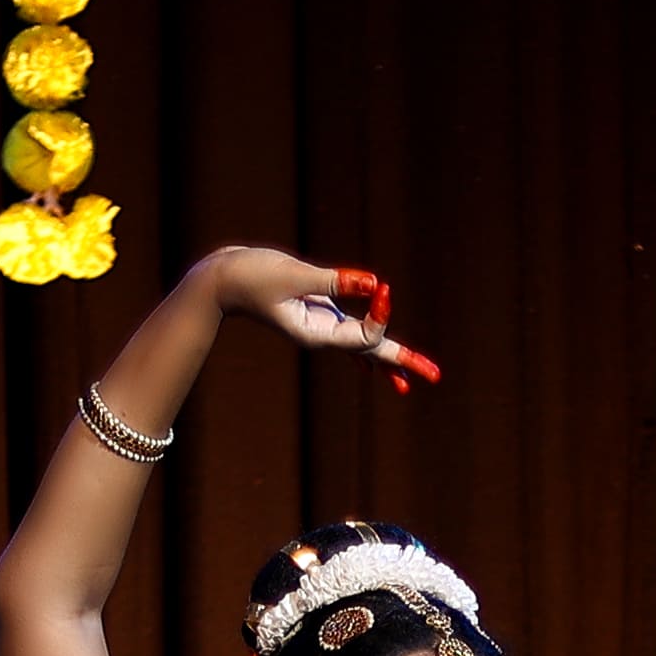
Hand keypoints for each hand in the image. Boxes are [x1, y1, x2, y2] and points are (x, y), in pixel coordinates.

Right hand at [201, 246, 441, 393]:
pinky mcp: (315, 311)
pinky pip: (347, 331)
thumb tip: (374, 282)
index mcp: (317, 334)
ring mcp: (319, 325)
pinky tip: (371, 365)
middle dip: (403, 362)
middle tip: (435, 376)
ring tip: (412, 379)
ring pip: (362, 345)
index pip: (364, 336)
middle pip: (372, 352)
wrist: (220, 281)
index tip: (380, 287)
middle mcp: (322, 335)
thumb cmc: (250, 276)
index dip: (379, 314)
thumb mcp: (292, 276)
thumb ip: (333, 281)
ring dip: (389, 359)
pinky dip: (364, 343)